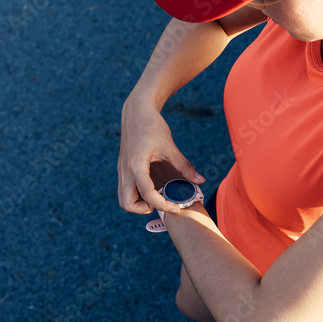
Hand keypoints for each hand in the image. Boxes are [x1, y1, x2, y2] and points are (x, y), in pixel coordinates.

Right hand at [118, 98, 204, 214]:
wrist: (135, 112)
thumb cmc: (152, 126)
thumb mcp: (169, 146)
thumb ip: (184, 165)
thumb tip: (200, 181)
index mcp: (137, 164)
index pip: (147, 193)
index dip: (163, 205)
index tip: (176, 208)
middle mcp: (125, 170)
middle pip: (127, 204)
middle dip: (143, 209)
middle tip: (160, 201)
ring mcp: (122, 171)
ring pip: (123, 199)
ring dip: (138, 203)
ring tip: (156, 195)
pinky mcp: (123, 169)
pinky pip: (126, 190)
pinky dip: (137, 195)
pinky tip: (152, 186)